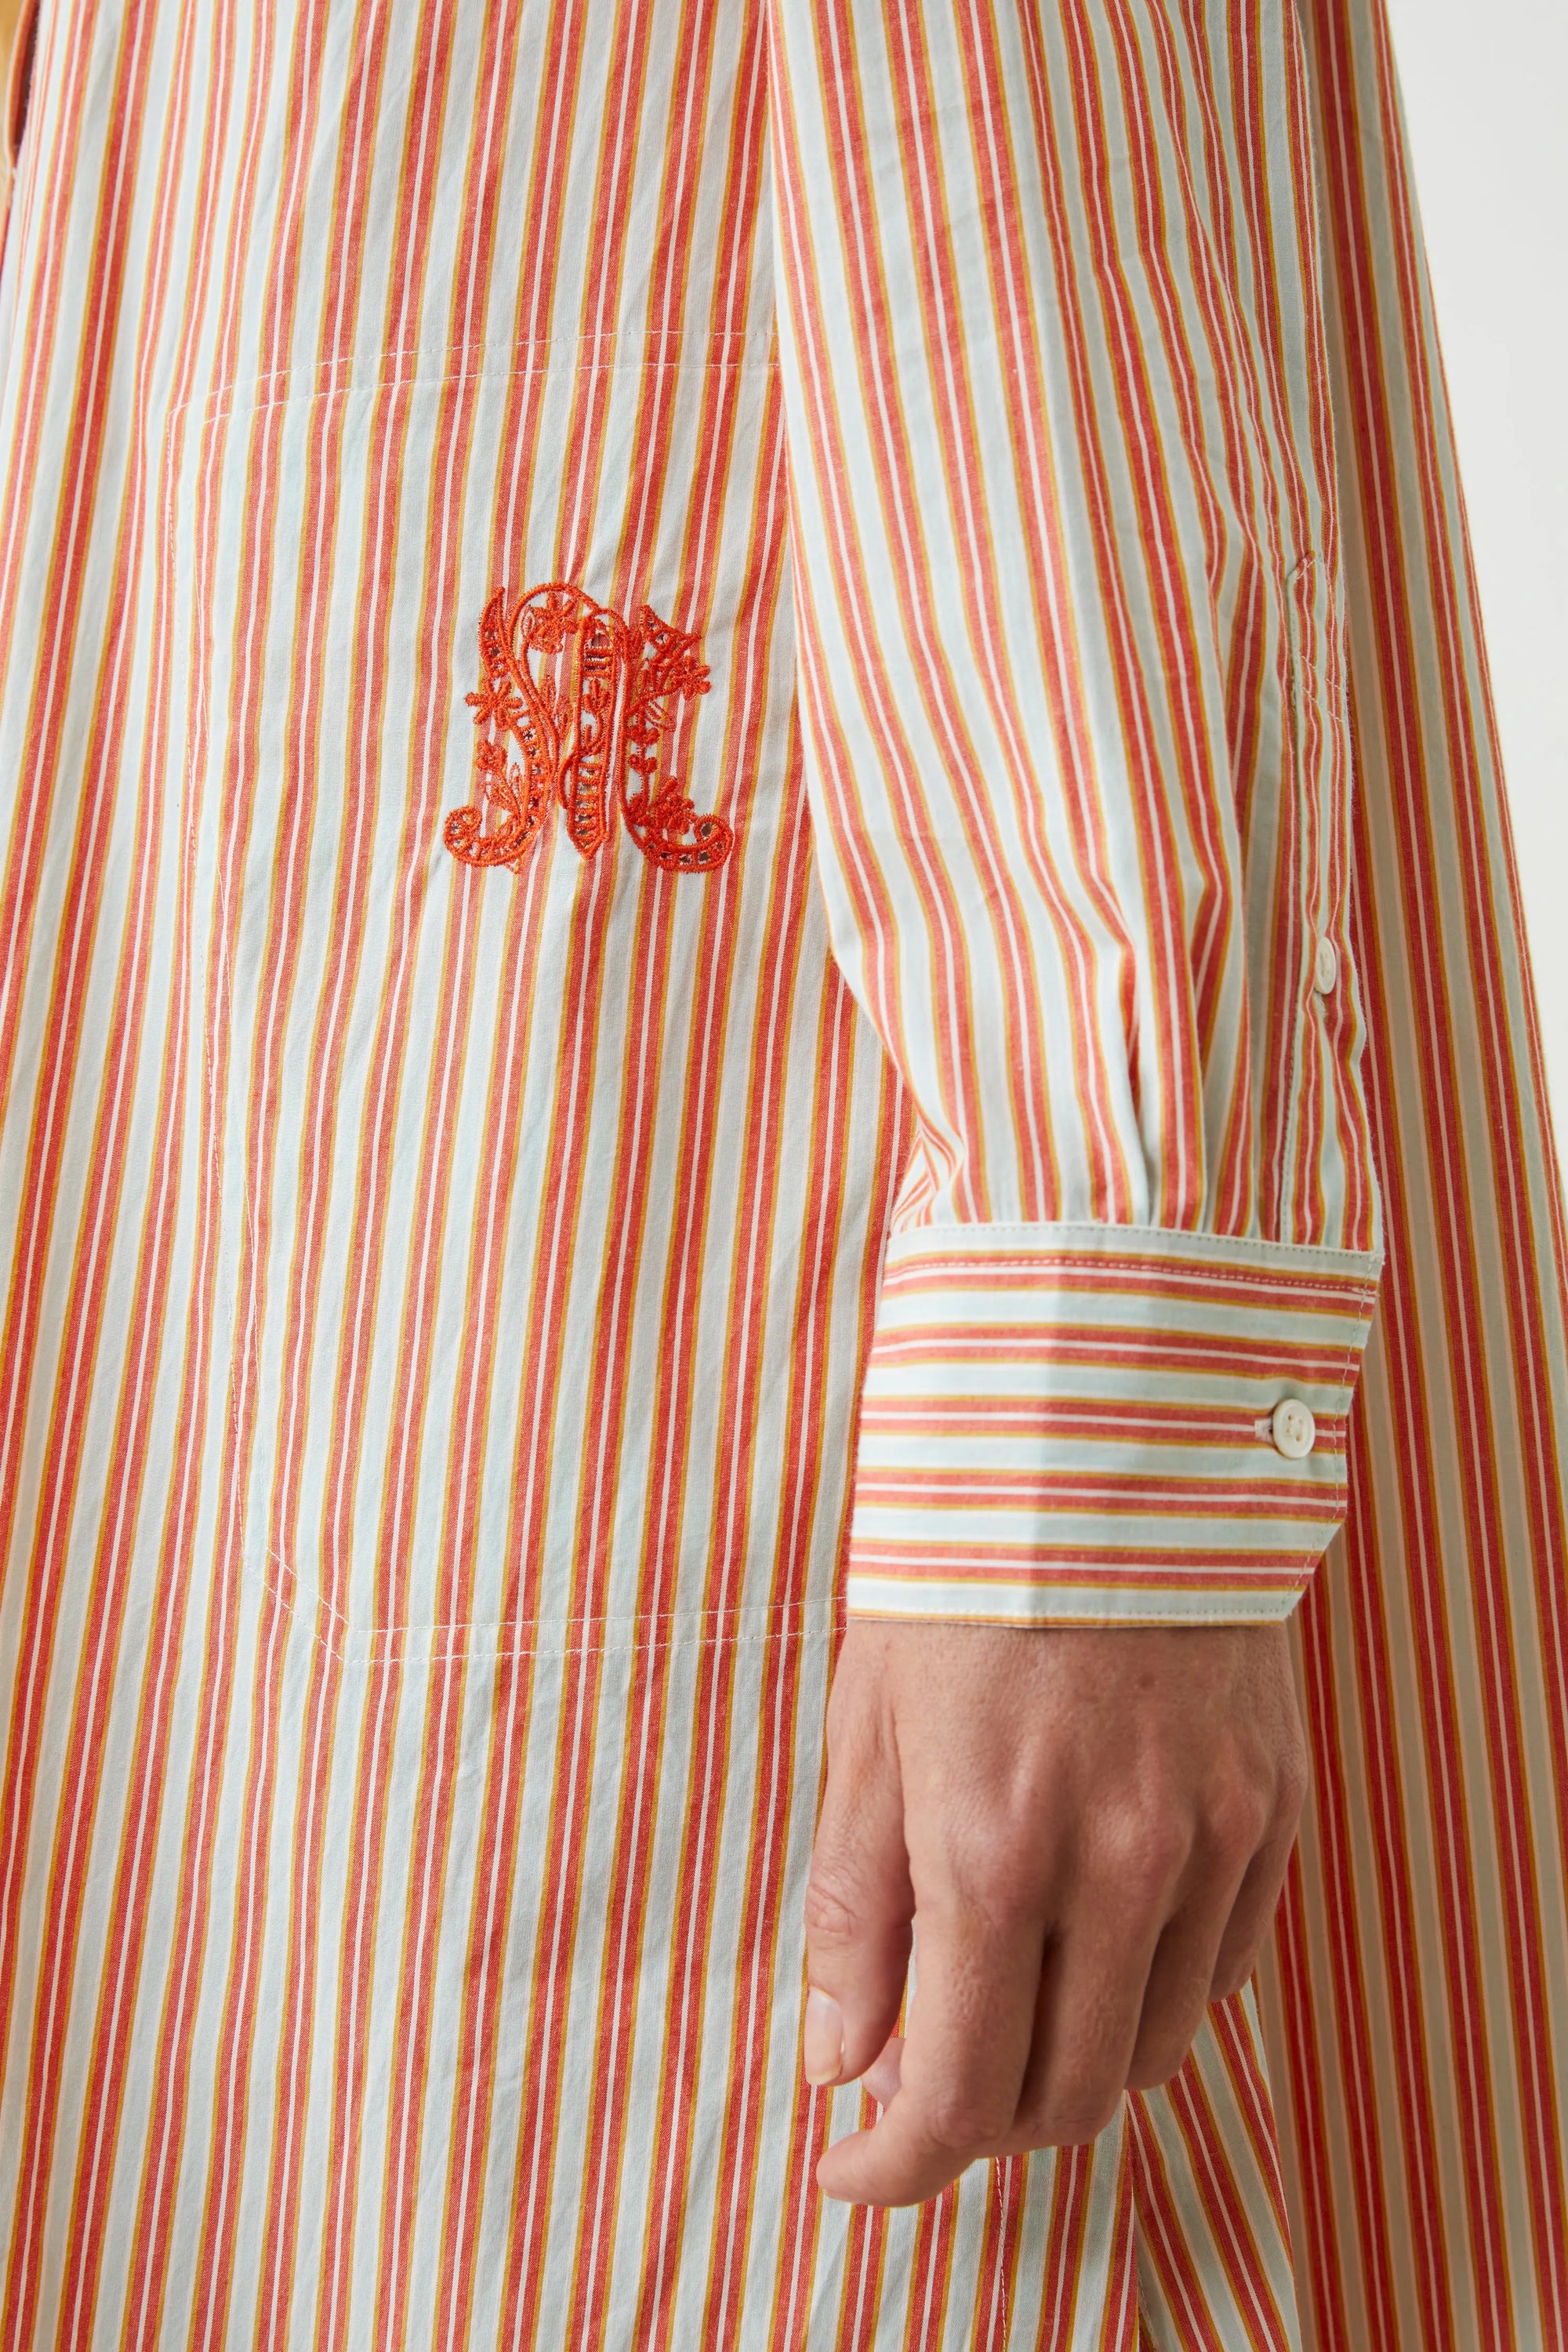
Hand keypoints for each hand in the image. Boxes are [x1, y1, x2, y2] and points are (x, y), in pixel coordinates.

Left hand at [800, 1619, 1306, 2205]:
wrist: (1105, 1444)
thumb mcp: (869, 1725)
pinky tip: (1096, 1948)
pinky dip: (1152, 1996)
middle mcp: (1119, 1863)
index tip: (854, 2167)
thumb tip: (839, 2059)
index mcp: (992, 1847)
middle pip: (1068, 2098)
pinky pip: (1223, 1969)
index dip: (898, 2164)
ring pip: (1153, 2048)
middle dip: (984, 2127)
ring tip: (1010, 2010)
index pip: (957, 2091)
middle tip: (927, 2092)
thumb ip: (852, 1905)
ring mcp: (1212, 1840)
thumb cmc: (963, 1571)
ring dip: (1072, 2067)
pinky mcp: (1272, 1809)